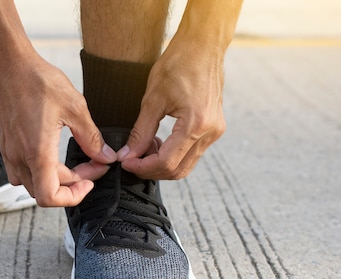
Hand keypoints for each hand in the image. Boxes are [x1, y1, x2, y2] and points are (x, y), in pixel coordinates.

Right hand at [0, 53, 116, 206]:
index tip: (90, 181)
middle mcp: (18, 157)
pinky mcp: (4, 144)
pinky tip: (51, 154)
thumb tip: (105, 157)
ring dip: (54, 180)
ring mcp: (8, 152)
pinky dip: (39, 171)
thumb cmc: (36, 80)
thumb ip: (91, 138)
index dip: (73, 197)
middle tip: (93, 164)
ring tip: (73, 163)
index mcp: (37, 152)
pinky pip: (20, 171)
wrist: (6, 63)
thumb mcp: (74, 107)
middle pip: (44, 191)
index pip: (49, 197)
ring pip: (32, 184)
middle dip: (72, 184)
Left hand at [117, 39, 226, 179]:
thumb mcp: (153, 98)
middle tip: (131, 159)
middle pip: (178, 170)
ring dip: (162, 163)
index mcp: (195, 125)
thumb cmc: (178, 64)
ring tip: (143, 148)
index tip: (125, 162)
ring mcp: (215, 131)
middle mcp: (210, 132)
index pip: (166, 162)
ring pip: (186, 165)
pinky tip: (158, 142)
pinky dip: (173, 154)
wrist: (203, 45)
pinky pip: (192, 153)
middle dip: (151, 170)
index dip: (142, 167)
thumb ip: (141, 132)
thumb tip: (128, 155)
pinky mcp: (214, 128)